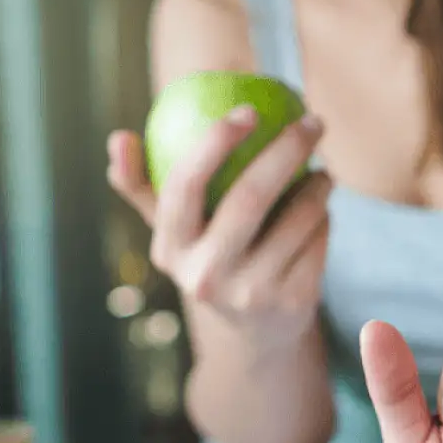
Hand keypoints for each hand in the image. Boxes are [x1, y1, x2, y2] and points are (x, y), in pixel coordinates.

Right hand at [107, 107, 331, 342]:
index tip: (247, 110)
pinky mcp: (292, 303)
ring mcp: (250, 294)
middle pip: (250, 196)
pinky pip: (318, 239)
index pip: (184, 185)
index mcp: (170, 250)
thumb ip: (142, 186)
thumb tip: (118, 138)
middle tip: (312, 122)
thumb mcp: (175, 232)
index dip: (215, 142)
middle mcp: (206, 276)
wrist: (256, 333)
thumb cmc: (210, 258)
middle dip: (287, 149)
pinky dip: (325, 217)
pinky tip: (322, 211)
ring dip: (318, 185)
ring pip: (297, 217)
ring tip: (322, 172)